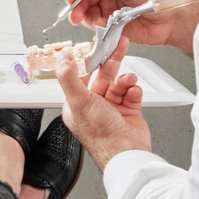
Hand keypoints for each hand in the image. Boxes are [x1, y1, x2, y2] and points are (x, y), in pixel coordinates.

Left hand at [56, 36, 151, 170]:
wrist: (126, 152)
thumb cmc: (101, 135)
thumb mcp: (79, 101)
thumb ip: (69, 77)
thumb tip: (63, 59)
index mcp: (78, 104)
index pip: (81, 76)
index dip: (89, 60)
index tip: (95, 46)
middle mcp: (94, 107)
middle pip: (103, 76)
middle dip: (111, 62)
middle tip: (119, 47)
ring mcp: (113, 109)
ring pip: (119, 84)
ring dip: (125, 79)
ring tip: (129, 79)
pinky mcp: (129, 112)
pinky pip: (132, 93)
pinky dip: (134, 90)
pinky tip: (134, 92)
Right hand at [66, 0, 198, 55]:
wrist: (174, 21)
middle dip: (78, 3)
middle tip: (75, 13)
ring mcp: (110, 6)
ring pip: (87, 10)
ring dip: (84, 16)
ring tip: (90, 21)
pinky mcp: (111, 22)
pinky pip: (96, 24)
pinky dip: (94, 26)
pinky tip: (102, 26)